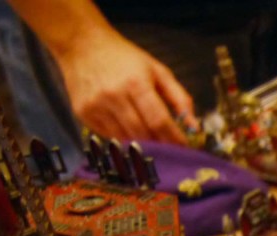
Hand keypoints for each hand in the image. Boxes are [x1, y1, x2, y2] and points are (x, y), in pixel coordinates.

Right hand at [54, 28, 193, 144]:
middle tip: (171, 151)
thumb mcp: (158, 71)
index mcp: (136, 84)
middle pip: (143, 134)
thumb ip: (179, 98)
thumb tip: (194, 126)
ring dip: (143, 145)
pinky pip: (109, 136)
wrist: (81, 44)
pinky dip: (123, 139)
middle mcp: (114, 96)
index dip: (174, 139)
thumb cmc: (124, 58)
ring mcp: (96, 106)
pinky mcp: (83, 113)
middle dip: (160, 145)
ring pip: (126, 139)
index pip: (159, 121)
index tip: (184, 148)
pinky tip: (131, 133)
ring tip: (153, 143)